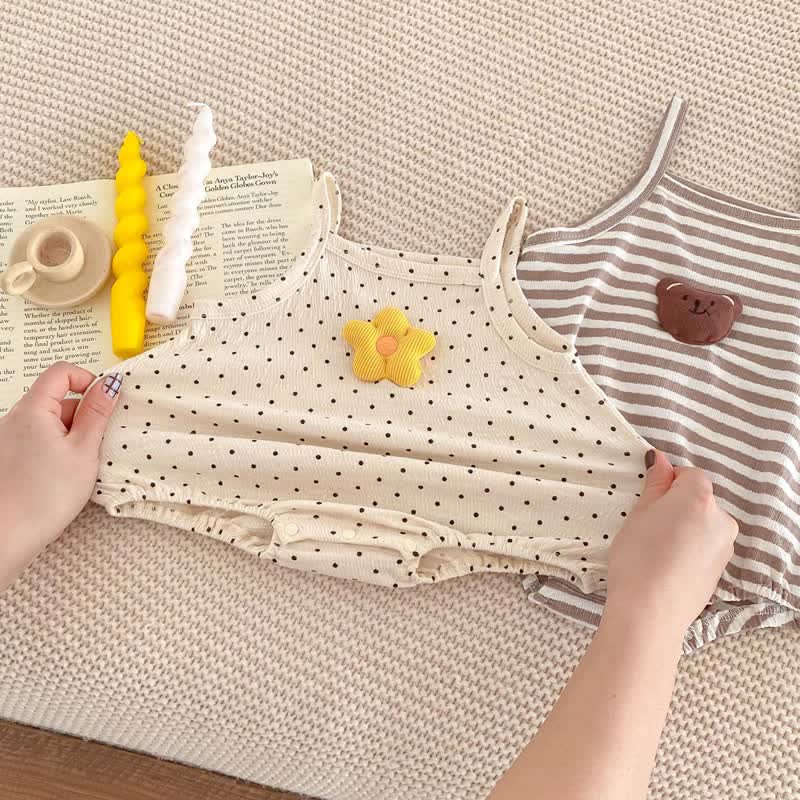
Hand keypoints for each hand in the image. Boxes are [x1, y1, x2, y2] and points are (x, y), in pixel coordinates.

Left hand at [0, 361, 121, 590]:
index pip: (61, 372)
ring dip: (72, 434)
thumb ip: (97, 413)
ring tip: (81, 464)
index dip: (88, 379)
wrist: (8, 536)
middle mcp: (15, 418)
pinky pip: (40, 439)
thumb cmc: (43, 497)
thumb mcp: (84, 450)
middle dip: (83, 414)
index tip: (106, 399)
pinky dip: (58, 449)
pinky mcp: (10, 456)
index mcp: (33, 410)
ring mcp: (10, 438)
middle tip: (98, 441)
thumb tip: (109, 384)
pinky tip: (66, 474)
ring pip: (50, 421)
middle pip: (57, 398)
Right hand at [605, 450, 737, 641]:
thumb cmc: (639, 558)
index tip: (649, 499)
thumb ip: (655, 484)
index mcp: (699, 499)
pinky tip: (667, 563)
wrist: (650, 611)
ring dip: (684, 527)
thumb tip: (660, 460)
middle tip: (648, 524)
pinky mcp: (721, 569)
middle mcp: (721, 519)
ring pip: (703, 524)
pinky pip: (705, 546)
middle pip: (699, 499)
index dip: (668, 482)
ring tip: (656, 548)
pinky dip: (689, 548)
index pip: (690, 475)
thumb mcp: (639, 514)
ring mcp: (725, 546)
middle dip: (676, 505)